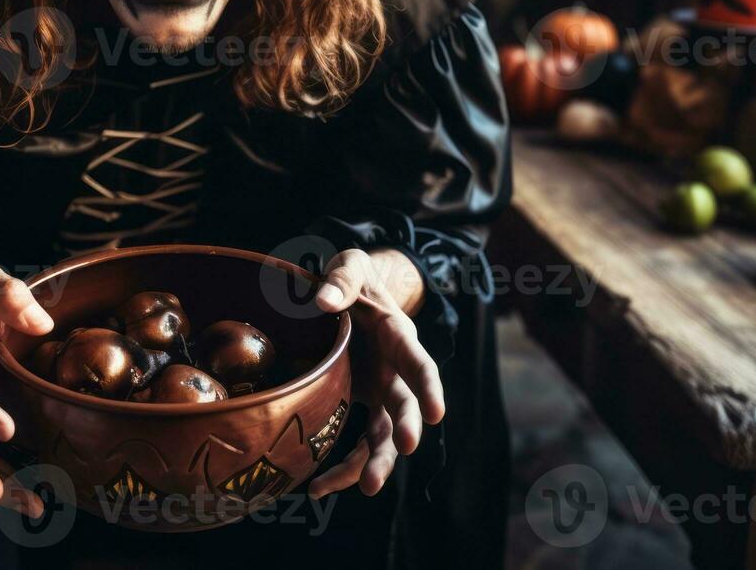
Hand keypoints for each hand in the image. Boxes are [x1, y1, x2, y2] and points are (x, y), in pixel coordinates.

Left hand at [308, 248, 444, 498]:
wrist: (351, 291)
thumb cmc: (354, 277)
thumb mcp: (349, 266)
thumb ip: (340, 281)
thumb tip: (323, 301)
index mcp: (399, 337)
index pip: (420, 364)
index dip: (429, 389)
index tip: (436, 414)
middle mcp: (396, 371)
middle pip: (405, 408)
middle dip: (404, 433)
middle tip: (399, 455)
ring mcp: (380, 391)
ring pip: (384, 436)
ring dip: (373, 464)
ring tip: (360, 490)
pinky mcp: (361, 404)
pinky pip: (358, 441)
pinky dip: (343, 466)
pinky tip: (318, 488)